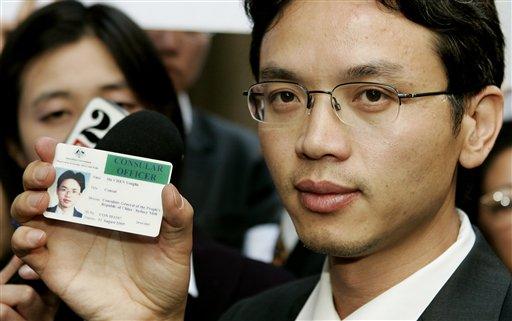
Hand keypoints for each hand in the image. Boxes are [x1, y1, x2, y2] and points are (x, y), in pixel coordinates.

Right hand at [11, 137, 193, 320]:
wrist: (154, 315)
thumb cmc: (166, 276)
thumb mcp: (179, 243)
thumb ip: (179, 216)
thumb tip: (169, 188)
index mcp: (111, 204)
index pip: (85, 172)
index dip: (69, 154)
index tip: (56, 143)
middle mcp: (85, 218)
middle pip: (49, 185)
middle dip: (39, 170)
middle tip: (48, 169)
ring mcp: (67, 241)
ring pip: (29, 211)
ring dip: (26, 199)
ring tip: (42, 201)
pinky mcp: (55, 267)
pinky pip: (27, 249)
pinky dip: (24, 238)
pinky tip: (39, 236)